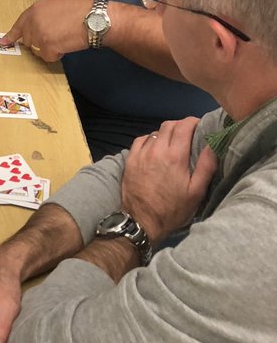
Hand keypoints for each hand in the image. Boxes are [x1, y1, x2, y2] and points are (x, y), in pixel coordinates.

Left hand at [0, 0, 94, 59]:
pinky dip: (57, 55)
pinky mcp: (46, 46)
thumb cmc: (81, 11)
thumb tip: (37, 28)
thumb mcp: (56, 6)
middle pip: (29, 41)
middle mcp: (33, 21)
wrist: (94, 18)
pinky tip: (66, 44)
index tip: (4, 43)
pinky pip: (47, 57)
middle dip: (41, 43)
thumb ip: (42, 16)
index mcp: (35, 9)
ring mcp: (38, 34)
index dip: (11, 35)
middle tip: (57, 37)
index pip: (19, 25)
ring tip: (64, 38)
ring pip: (38, 51)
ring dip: (49, 49)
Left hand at [120, 118, 217, 242]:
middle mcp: (156, 149)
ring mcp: (141, 153)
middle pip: (169, 125)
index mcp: (175, 156)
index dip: (193, 122)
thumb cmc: (173, 209)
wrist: (142, 221)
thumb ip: (205, 166)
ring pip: (155, 132)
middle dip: (180, 126)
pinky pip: (141, 140)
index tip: (199, 126)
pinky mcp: (130, 159)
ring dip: (166, 133)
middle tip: (188, 135)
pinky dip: (150, 140)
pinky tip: (155, 149)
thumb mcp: (196, 192)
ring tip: (173, 143)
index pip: (183, 126)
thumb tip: (212, 144)